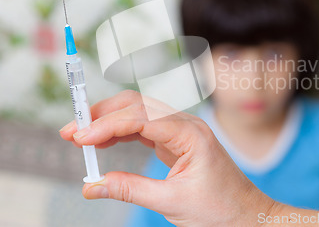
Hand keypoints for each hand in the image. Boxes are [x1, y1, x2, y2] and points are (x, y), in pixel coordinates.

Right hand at [59, 90, 275, 226]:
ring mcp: (182, 130)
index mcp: (191, 134)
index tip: (79, 138)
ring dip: (109, 120)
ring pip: (140, 112)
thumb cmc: (219, 209)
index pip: (141, 118)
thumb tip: (91, 185)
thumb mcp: (171, 203)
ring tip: (80, 135)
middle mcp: (186, 124)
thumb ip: (129, 190)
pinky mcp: (177, 140)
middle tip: (72, 131)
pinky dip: (121, 131)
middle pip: (138, 105)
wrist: (247, 214)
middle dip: (103, 114)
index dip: (107, 125)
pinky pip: (145, 127)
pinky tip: (103, 141)